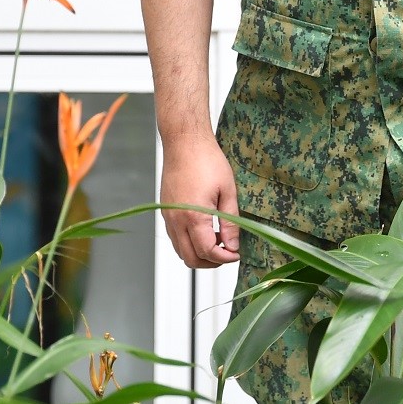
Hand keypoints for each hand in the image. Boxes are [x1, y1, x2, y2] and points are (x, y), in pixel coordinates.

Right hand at [159, 133, 241, 267]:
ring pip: (180, 251)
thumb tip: (233, 246)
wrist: (184, 141)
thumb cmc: (207, 160)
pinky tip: (205, 230)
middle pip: (191, 259)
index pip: (208, 252)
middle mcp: (177, 220)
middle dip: (211, 262)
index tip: (236, 253)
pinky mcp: (165, 210)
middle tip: (228, 252)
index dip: (225, 258)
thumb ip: (231, 222)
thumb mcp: (228, 191)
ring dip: (199, 253)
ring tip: (218, 240)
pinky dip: (189, 242)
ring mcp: (168, 216)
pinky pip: (175, 237)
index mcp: (194, 216)